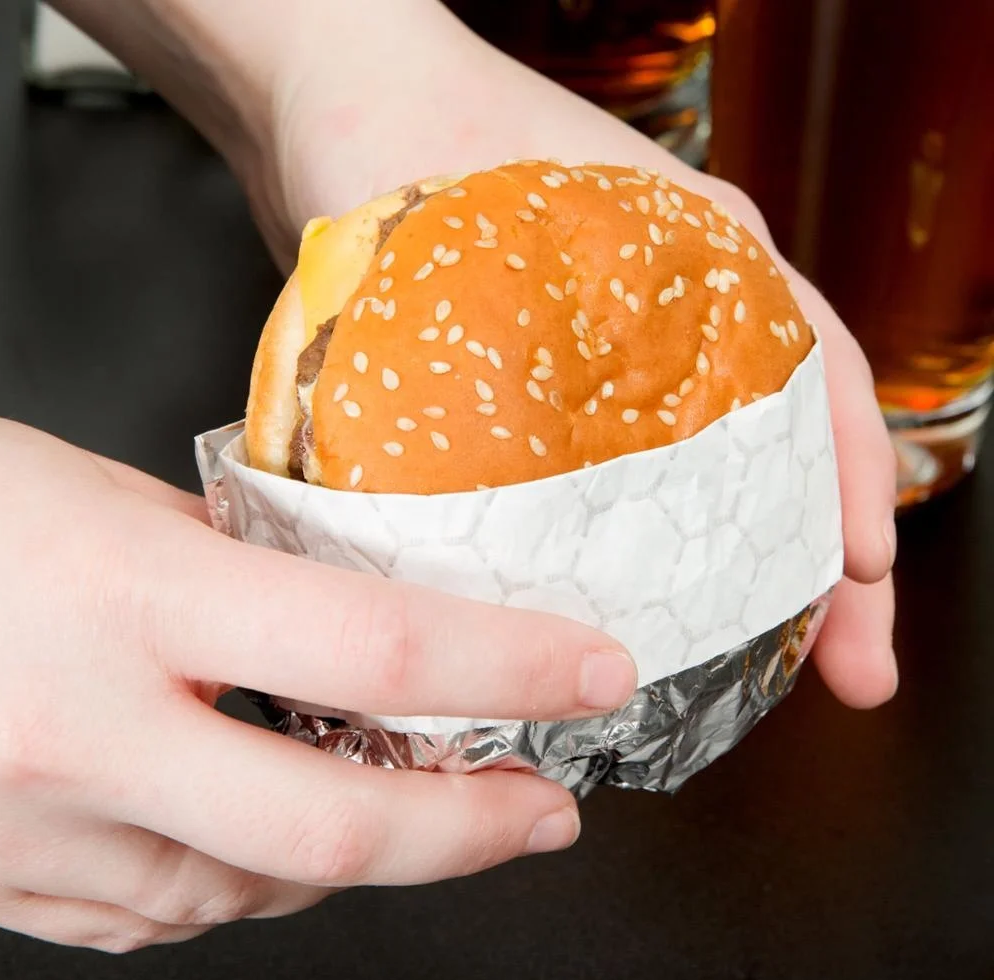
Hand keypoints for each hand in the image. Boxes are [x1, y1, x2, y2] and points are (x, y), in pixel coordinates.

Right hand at [0, 418, 633, 950]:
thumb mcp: (116, 507)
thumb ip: (241, 573)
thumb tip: (354, 612)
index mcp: (132, 597)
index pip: (379, 650)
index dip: (512, 668)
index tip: (595, 672)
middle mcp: (83, 730)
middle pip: (336, 821)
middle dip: (470, 829)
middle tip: (544, 811)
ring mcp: (36, 828)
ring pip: (253, 891)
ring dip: (355, 856)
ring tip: (410, 809)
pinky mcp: (7, 885)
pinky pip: (165, 916)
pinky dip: (247, 881)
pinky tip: (268, 835)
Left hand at [258, 1, 896, 709]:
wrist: (330, 102)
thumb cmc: (404, 125)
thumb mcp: (474, 213)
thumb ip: (506, 321)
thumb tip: (501, 482)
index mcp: (696, 251)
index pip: (816, 370)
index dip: (848, 477)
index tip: (861, 572)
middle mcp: (679, 308)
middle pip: (791, 443)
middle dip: (828, 561)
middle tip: (856, 667)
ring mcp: (626, 351)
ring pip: (726, 468)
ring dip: (762, 567)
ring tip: (783, 665)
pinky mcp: (567, 381)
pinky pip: (646, 473)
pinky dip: (674, 541)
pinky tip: (668, 605)